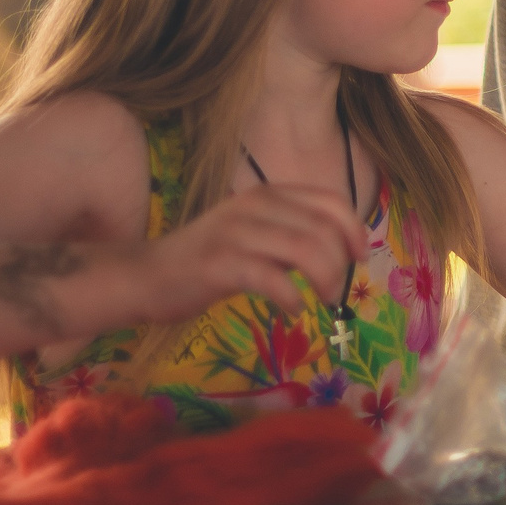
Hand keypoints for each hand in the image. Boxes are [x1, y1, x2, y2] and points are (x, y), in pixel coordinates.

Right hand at [139, 184, 370, 323]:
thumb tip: (341, 249)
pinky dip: (292, 298)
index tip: (360, 257)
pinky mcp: (220, 264)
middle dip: (340, 265)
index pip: (331, 202)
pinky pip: (273, 279)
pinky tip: (292, 310)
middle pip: (324, 230)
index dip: (354, 230)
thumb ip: (292, 232)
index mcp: (268, 194)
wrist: (146, 275)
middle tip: (335, 292)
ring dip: (325, 281)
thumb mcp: (254, 232)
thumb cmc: (207, 257)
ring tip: (322, 301)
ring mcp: (236, 233)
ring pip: (306, 250)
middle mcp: (255, 205)